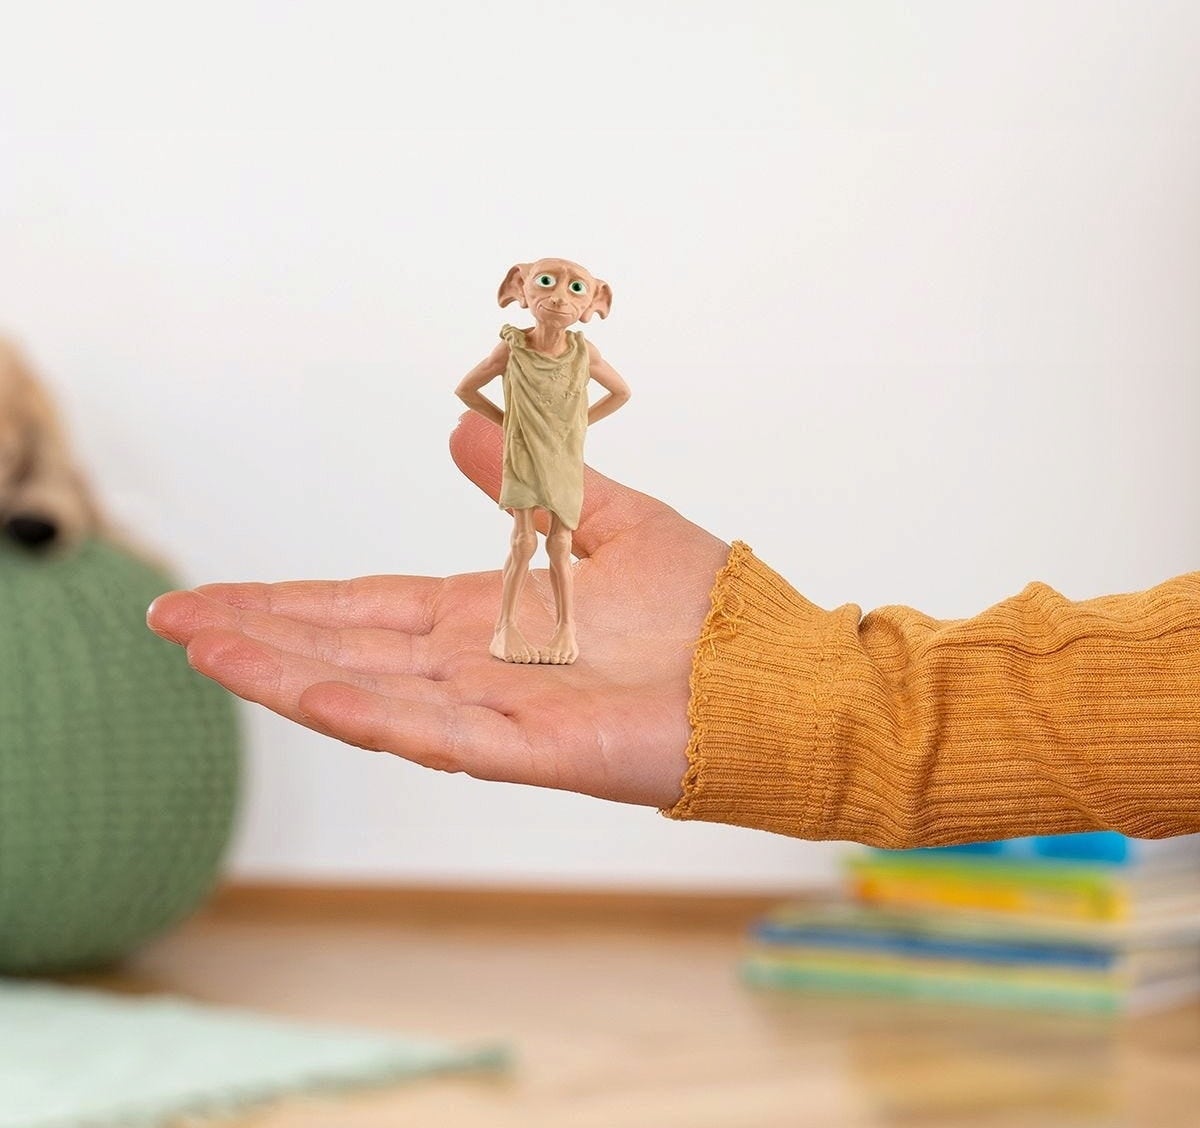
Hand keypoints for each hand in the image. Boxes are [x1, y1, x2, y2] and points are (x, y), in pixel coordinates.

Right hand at [146, 413, 729, 807]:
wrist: (774, 670)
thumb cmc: (704, 605)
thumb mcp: (605, 516)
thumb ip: (529, 479)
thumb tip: (455, 434)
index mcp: (486, 616)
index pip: (365, 607)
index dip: (289, 602)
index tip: (215, 596)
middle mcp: (478, 665)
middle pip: (347, 646)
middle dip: (259, 634)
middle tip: (169, 618)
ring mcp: (502, 712)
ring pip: (374, 690)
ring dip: (287, 672)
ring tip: (205, 649)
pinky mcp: (539, 750)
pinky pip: (443, 734)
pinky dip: (374, 714)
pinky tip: (308, 693)